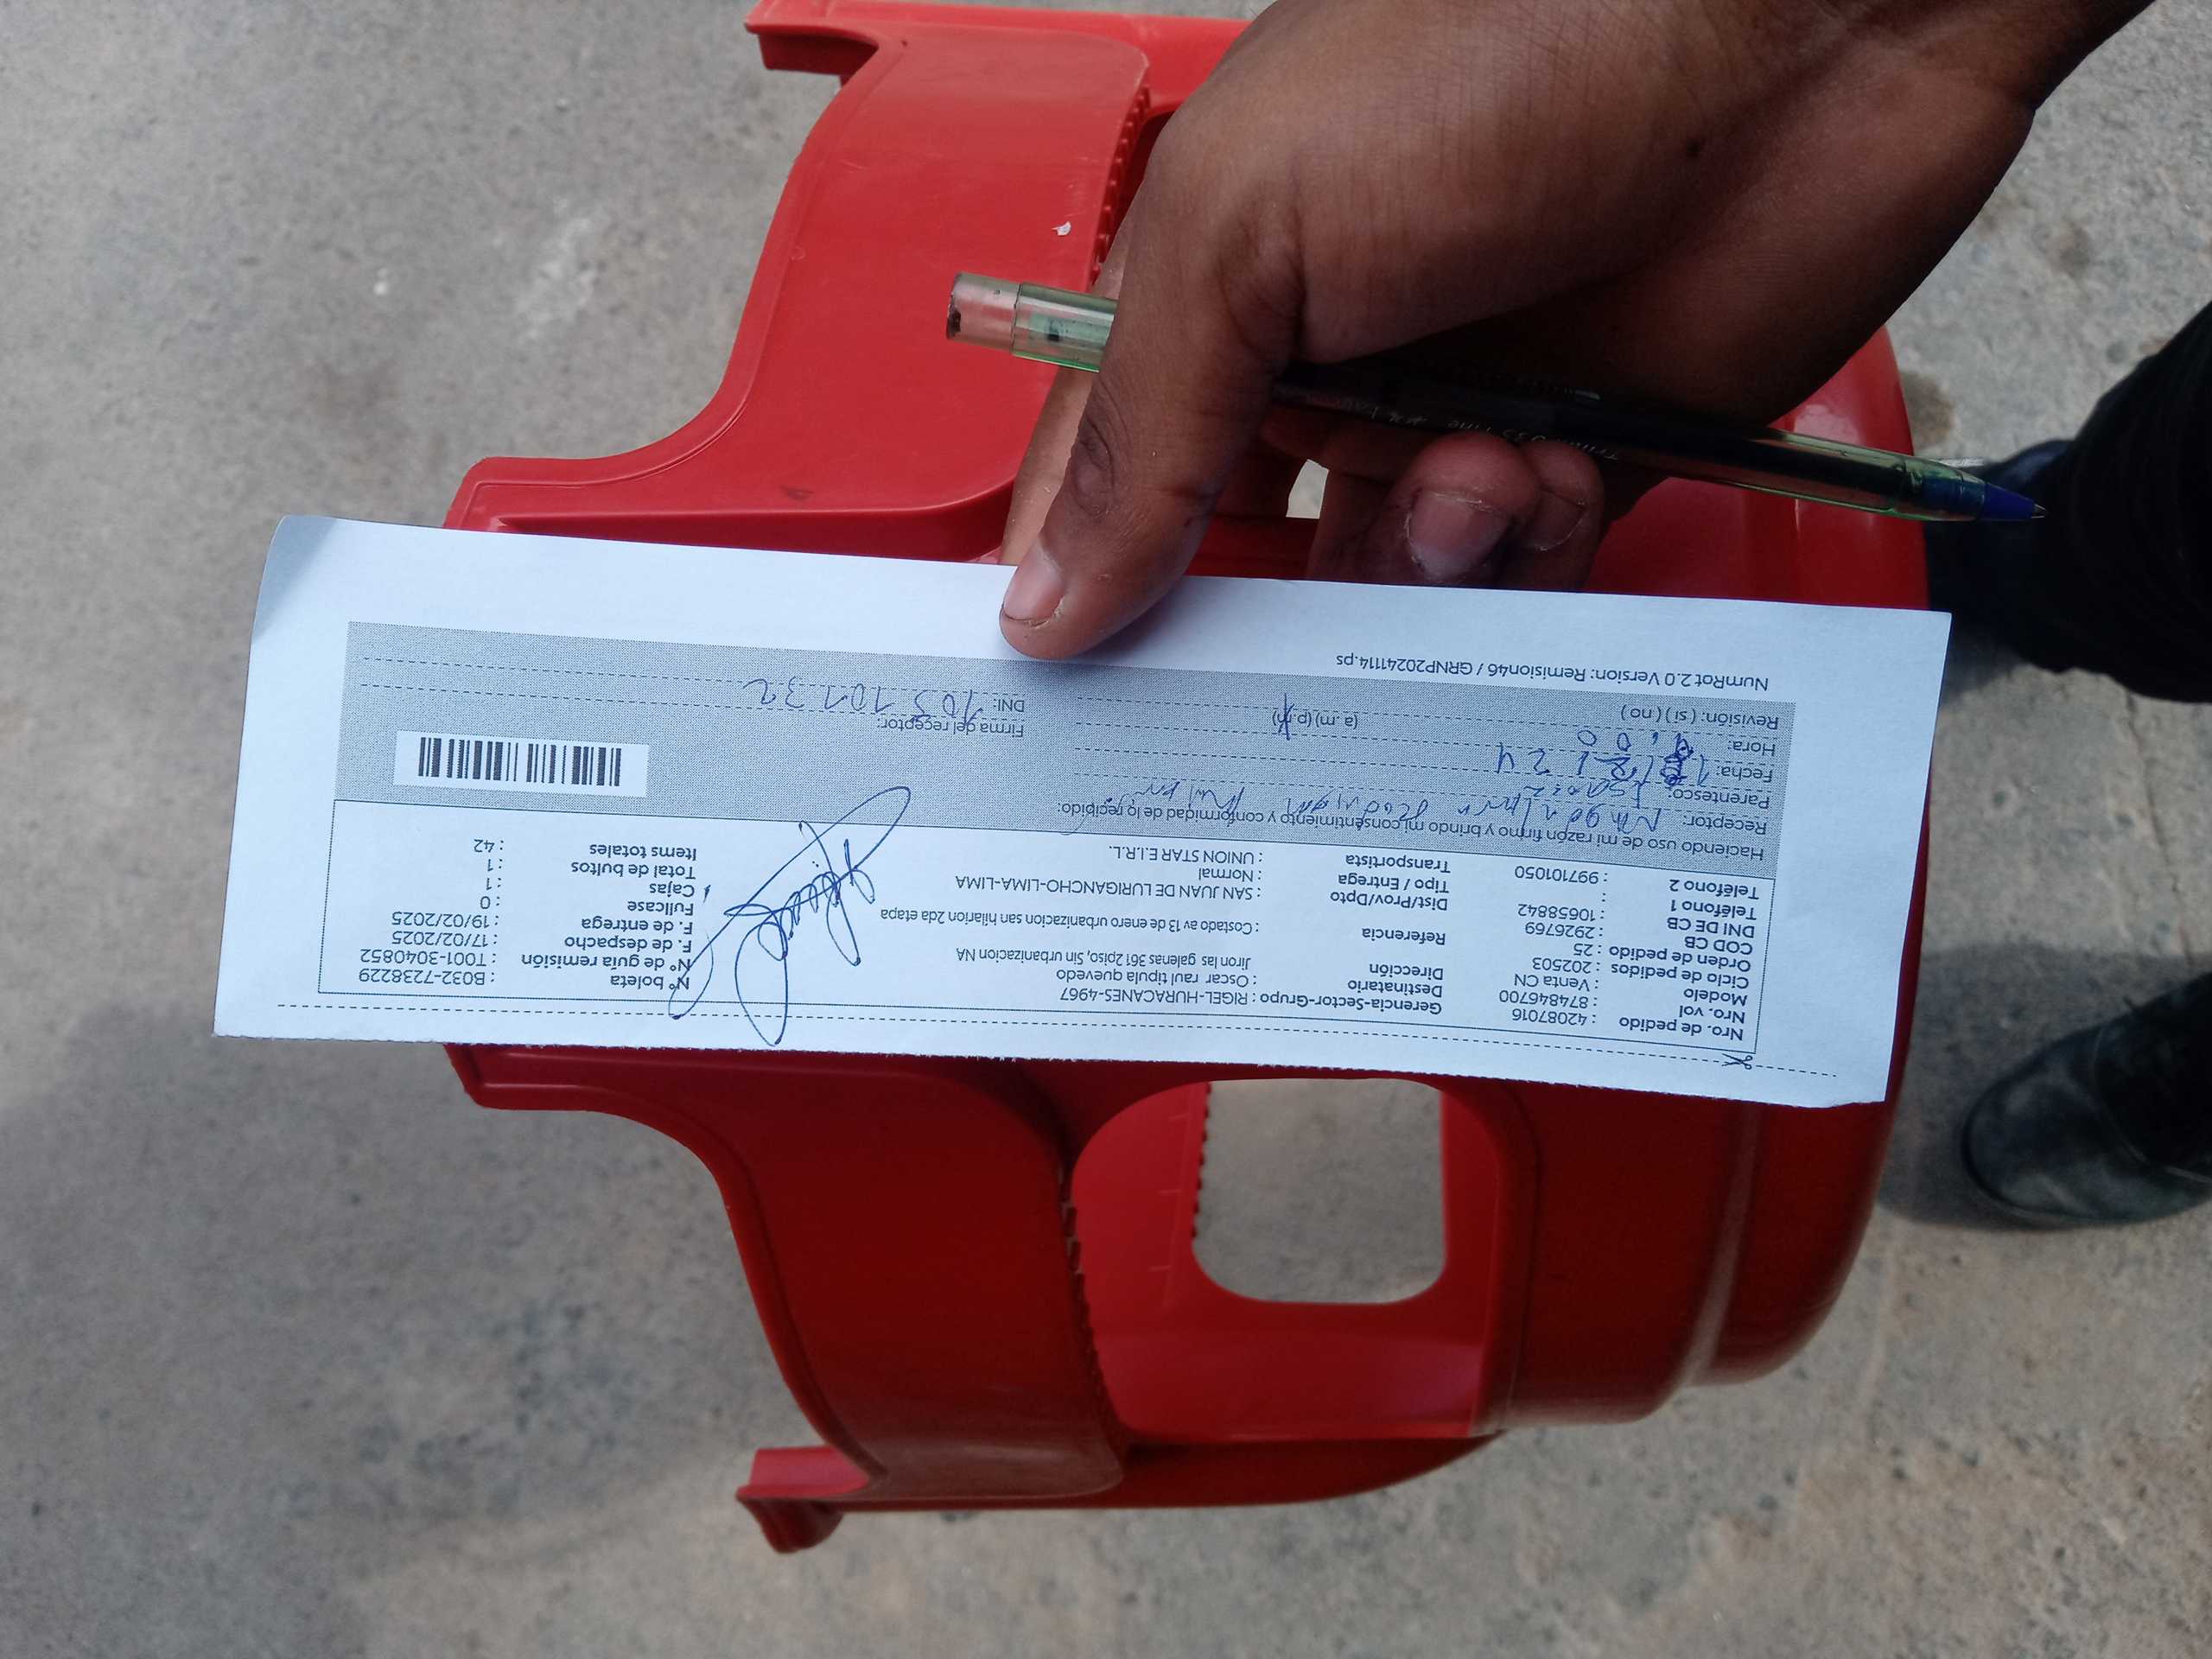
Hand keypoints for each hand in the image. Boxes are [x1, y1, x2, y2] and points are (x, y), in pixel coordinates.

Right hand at [995, 0, 2139, 655]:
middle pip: (1240, 571)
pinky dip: (1527, 569)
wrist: (1796, 22)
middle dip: (1258, 623)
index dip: (1082, 588)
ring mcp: (1455, 423)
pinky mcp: (1585, 466)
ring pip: (1381, 603)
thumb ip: (1143, 425)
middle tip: (1274, 665)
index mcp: (1213, 291)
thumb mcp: (1246, 223)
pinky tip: (1558, 470)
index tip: (1069, 700)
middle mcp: (1323, 369)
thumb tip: (1042, 606)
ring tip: (1484, 474)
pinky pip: (1516, 598)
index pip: (1107, 480)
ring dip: (1418, 573)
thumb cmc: (1500, 47)